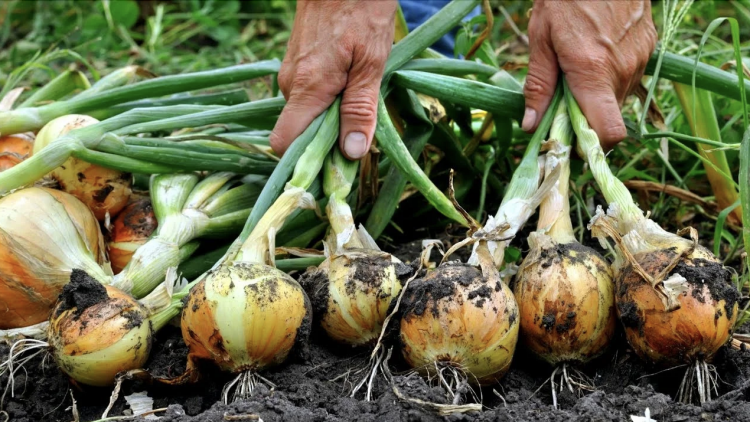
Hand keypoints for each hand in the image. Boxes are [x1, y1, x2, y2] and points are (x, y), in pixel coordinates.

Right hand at [270, 0, 397, 159]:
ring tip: (359, 106)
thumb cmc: (361, 11)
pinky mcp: (297, 66)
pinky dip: (327, 103)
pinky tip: (350, 88)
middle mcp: (290, 85)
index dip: (303, 164)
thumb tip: (351, 153)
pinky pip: (308, 97)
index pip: (284, 143)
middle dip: (327, 143)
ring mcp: (290, 74)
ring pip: (306, 115)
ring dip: (331, 121)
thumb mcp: (371, 62)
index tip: (331, 172)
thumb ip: (360, 109)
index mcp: (306, 88)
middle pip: (299, 134)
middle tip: (360, 140)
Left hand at [523, 0, 656, 148]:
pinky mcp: (649, 46)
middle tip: (561, 100)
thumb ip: (538, 85)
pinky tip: (594, 54)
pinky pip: (628, 76)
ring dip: (597, 95)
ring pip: (618, 97)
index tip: (570, 141)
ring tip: (576, 70)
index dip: (591, 145)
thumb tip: (532, 126)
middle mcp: (623, 69)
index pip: (608, 131)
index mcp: (593, 71)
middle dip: (586, 117)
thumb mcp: (540, 38)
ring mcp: (641, 58)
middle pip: (608, 117)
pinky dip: (609, 76)